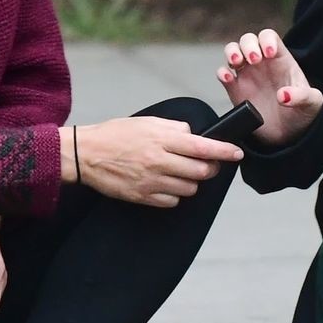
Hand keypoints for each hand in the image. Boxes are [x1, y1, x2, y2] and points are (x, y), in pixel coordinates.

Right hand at [72, 117, 243, 207]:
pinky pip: (172, 201)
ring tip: (181, 172)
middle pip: (201, 172)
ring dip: (192, 181)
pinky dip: (175, 194)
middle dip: (210, 168)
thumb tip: (195, 135)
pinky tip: (166, 183)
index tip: (237, 153)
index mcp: (162, 140)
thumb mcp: (148, 122)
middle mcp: (160, 162)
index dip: (224, 151)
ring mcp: (152, 182)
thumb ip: (175, 128)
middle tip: (208, 164)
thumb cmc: (116, 135)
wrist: (86, 154)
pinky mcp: (143, 197)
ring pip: (190, 188)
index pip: (203, 147)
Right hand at [216, 29, 322, 146]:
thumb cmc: (302, 112)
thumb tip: (283, 95)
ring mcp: (246, 75)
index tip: (270, 53)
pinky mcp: (235, 90)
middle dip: (248, 45)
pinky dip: (222, 73)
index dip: (267, 40)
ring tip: (236, 62)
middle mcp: (261, 63)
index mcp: (280, 59)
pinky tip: (228, 78)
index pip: (269, 37)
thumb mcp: (312, 103)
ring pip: (232, 51)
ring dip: (231, 52)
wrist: (288, 133)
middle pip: (248, 40)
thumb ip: (302, 96)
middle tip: (254, 60)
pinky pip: (223, 74)